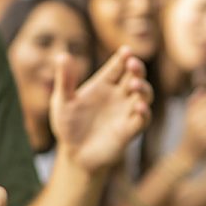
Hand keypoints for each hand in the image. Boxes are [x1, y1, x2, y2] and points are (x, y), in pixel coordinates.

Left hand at [52, 47, 152, 172]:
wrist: (74, 154)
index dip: (124, 57)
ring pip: (144, 95)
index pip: (118, 66)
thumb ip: (64, 80)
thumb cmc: (68, 125)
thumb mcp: (62, 101)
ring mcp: (126, 112)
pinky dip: (144, 112)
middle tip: (133, 63)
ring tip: (134, 85)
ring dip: (143, 88)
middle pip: (135, 76)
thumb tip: (62, 56)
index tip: (125, 51)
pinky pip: (142, 119)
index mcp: (104, 84)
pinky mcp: (129, 130)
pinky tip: (138, 107)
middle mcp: (118, 95)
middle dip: (137, 69)